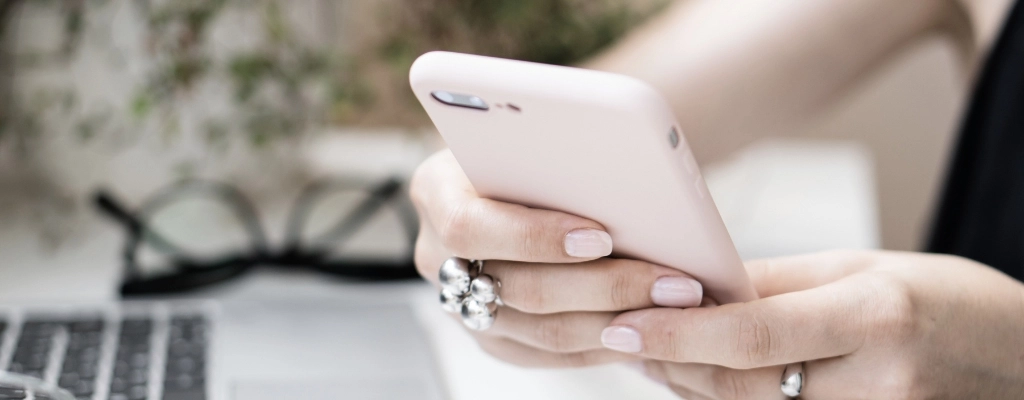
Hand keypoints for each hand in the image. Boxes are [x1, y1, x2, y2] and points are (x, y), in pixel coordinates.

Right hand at [410, 150, 707, 366]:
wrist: (523, 169)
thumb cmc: (532, 141)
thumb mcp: (533, 130)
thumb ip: (551, 148)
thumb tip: (623, 166)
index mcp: (435, 192)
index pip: (470, 227)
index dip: (533, 236)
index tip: (601, 235)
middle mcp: (437, 255)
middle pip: (517, 289)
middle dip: (603, 286)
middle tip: (672, 280)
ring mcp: (461, 304)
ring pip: (541, 332)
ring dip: (617, 320)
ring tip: (676, 304)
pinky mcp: (494, 338)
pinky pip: (550, 356)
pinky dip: (604, 344)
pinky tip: (651, 327)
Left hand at [602, 250, 1023, 398]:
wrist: (1021, 360)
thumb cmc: (949, 303)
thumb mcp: (863, 268)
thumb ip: (775, 282)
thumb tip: (696, 284)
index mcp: (874, 318)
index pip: (753, 335)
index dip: (678, 332)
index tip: (622, 325)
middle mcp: (876, 384)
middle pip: (739, 385)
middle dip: (671, 360)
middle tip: (625, 332)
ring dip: (691, 382)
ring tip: (656, 348)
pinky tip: (708, 374)